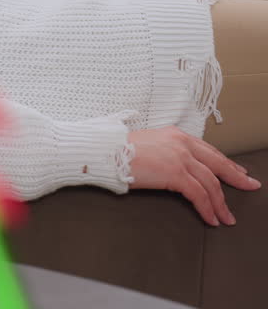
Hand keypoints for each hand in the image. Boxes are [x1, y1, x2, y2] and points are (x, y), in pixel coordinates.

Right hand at [128, 126, 260, 225]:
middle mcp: (181, 143)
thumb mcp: (146, 144)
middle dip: (236, 178)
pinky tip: (211, 218)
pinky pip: (199, 195)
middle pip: (217, 164)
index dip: (225, 163)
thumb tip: (168, 165)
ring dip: (221, 203)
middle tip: (249, 186)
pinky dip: (207, 208)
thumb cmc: (117, 150)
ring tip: (227, 217)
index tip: (236, 171)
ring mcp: (180, 158)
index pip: (208, 151)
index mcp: (175, 135)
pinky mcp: (175, 173)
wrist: (104, 151)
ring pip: (211, 183)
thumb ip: (162, 150)